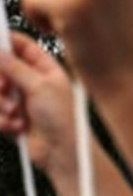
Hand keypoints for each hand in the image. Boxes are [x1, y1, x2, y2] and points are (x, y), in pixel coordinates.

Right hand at [0, 32, 75, 173]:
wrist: (61, 152)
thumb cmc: (62, 118)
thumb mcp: (40, 87)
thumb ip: (17, 68)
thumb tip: (0, 52)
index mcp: (45, 68)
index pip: (21, 46)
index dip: (5, 43)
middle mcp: (31, 82)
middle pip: (1, 69)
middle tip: (4, 88)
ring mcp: (20, 100)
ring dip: (0, 105)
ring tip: (16, 114)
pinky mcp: (11, 118)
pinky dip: (2, 121)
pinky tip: (17, 127)